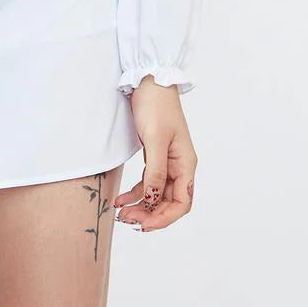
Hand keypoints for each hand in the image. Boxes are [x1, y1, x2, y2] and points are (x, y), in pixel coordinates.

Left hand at [113, 77, 196, 231]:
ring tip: (122, 213)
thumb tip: (152, 199)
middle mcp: (179, 166)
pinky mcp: (155, 156)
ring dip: (141, 206)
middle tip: (127, 220)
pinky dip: (136, 193)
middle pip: (168, 202)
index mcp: (186, 164)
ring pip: (156, 194)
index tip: (145, 225)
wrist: (148, 81)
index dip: (164, 217)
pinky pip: (147, 182)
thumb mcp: (155, 139)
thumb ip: (155, 171)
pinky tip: (121, 199)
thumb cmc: (156, 106)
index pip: (181, 203)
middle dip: (149, 214)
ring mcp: (167, 162)